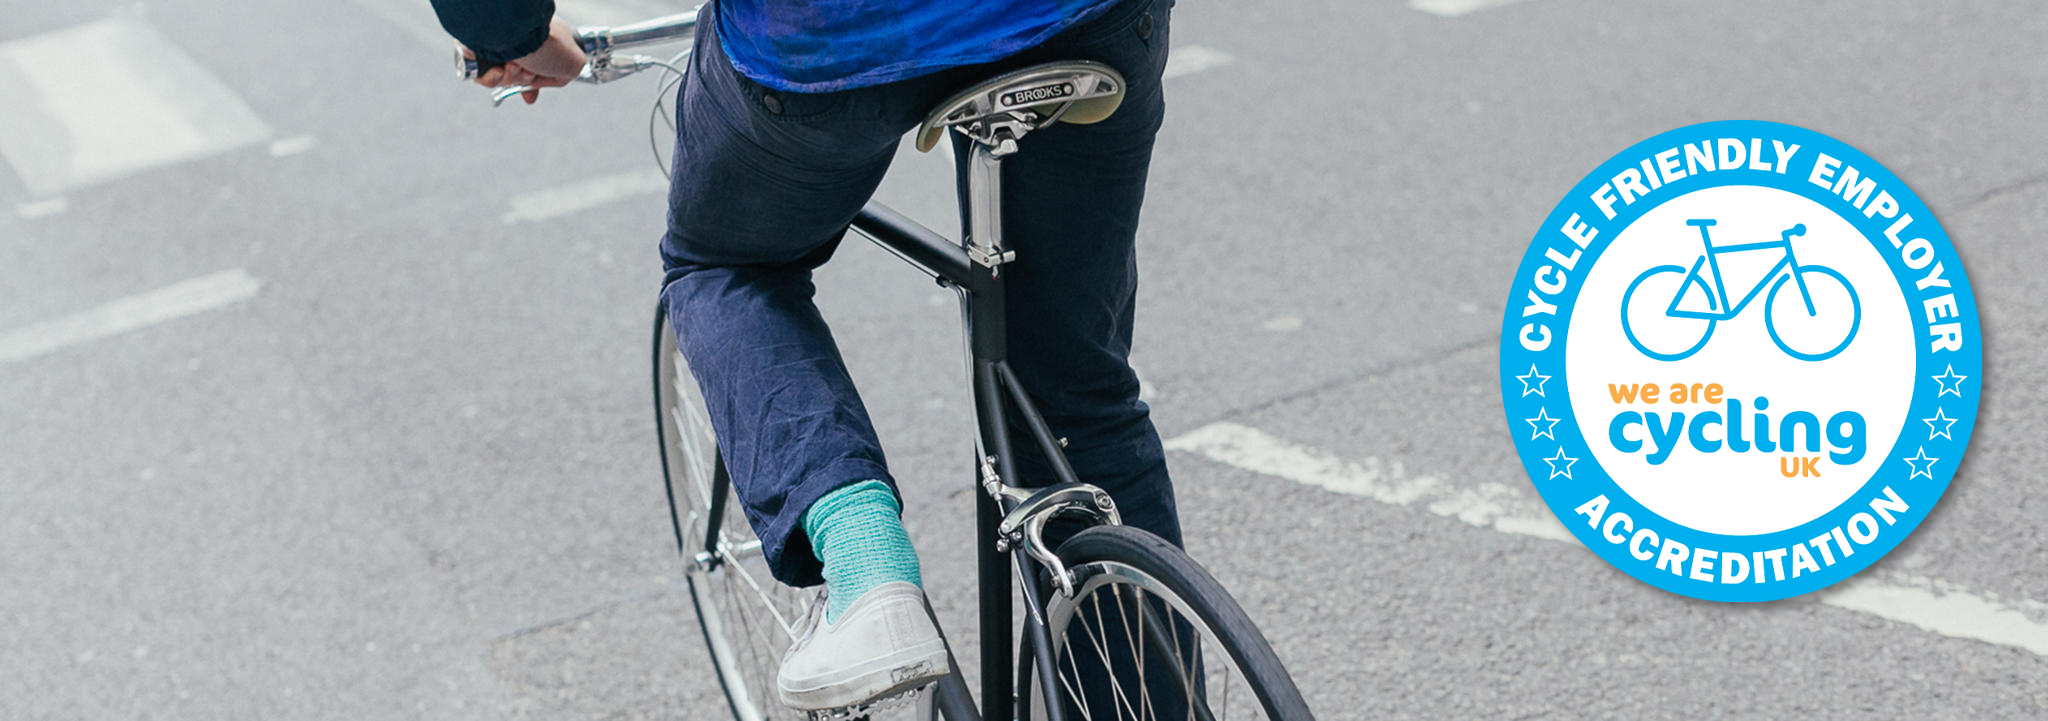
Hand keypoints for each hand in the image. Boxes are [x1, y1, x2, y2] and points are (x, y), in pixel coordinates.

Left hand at [465, 18, 586, 103]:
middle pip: (518, 75)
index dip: (533, 83)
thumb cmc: (546, 42)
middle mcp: (517, 40)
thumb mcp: (573, 63)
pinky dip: (492, 78)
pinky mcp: (476, 50)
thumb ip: (568, 73)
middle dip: (524, 80)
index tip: (530, 96)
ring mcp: (496, 45)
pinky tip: (499, 68)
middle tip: (528, 71)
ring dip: (510, 78)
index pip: (535, 65)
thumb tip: (549, 81)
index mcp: (539, 37)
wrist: (514, 31)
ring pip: (501, 78)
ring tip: (514, 64)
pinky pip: (482, 76)